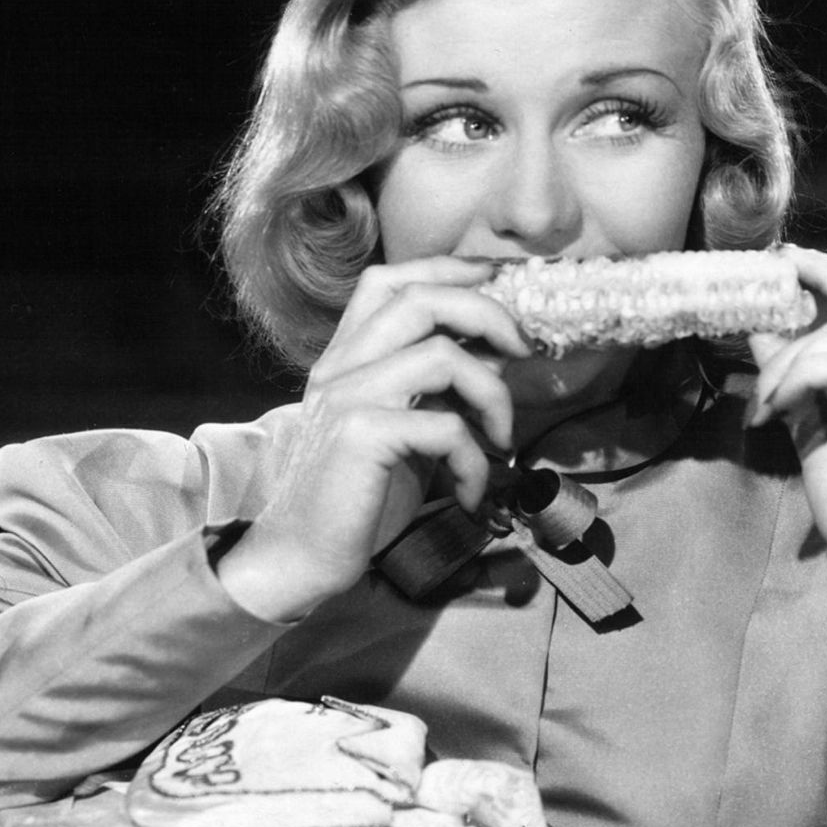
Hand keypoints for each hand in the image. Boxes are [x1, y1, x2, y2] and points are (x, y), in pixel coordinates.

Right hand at [217, 257, 532, 621]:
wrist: (301, 558)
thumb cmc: (361, 494)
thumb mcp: (407, 426)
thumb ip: (438, 386)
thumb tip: (501, 353)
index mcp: (345, 356)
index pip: (390, 280)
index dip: (450, 269)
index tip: (502, 281)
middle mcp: (339, 366)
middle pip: (421, 299)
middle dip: (488, 314)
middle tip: (525, 350)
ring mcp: (345, 397)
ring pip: (442, 356)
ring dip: (494, 396)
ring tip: (502, 440)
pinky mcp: (358, 436)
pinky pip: (445, 426)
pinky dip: (475, 460)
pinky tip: (473, 492)